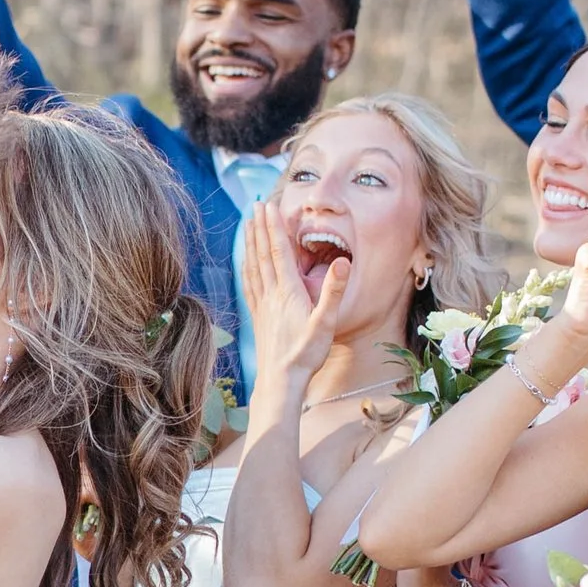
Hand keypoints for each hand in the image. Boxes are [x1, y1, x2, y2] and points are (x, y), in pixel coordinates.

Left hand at [239, 200, 349, 378]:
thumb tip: (343, 262)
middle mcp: (271, 295)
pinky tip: (244, 261)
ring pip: (253, 266)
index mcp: (288, 292)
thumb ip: (333, 291)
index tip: (269, 206)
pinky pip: (249, 284)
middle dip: (260, 227)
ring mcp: (262, 305)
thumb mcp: (326, 323)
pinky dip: (246, 267)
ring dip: (250, 243)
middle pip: (263, 254)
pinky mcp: (258, 316)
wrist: (280, 382)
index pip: (279, 251)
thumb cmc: (305, 355)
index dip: (274, 227)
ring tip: (247, 224)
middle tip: (256, 205)